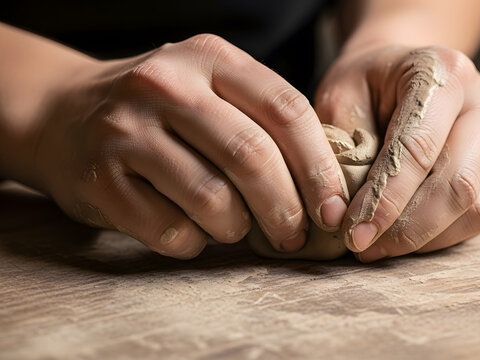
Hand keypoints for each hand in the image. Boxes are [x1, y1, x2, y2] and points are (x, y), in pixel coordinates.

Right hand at [31, 34, 347, 258]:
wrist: (62, 111)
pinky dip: (193, 242)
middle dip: (285, 208)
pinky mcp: (99, 177)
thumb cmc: (161, 110)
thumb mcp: (210, 87)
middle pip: (252, 156)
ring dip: (236, 227)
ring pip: (211, 198)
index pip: (286, 110)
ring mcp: (127, 130)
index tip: (333, 206)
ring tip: (237, 229)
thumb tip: (325, 188)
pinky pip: (168, 228)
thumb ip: (263, 120)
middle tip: (294, 235)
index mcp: (210, 58)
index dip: (319, 166)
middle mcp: (167, 85)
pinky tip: (192, 232)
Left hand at [315, 45, 479, 261]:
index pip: (418, 148)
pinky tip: (403, 236)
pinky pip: (478, 214)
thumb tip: (337, 213)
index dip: (386, 198)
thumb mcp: (339, 96)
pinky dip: (440, 236)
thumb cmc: (365, 82)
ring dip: (425, 237)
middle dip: (408, 227)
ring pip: (475, 206)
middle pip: (458, 183)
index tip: (354, 232)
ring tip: (379, 246)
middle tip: (364, 247)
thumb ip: (340, 148)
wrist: (400, 69)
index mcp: (442, 73)